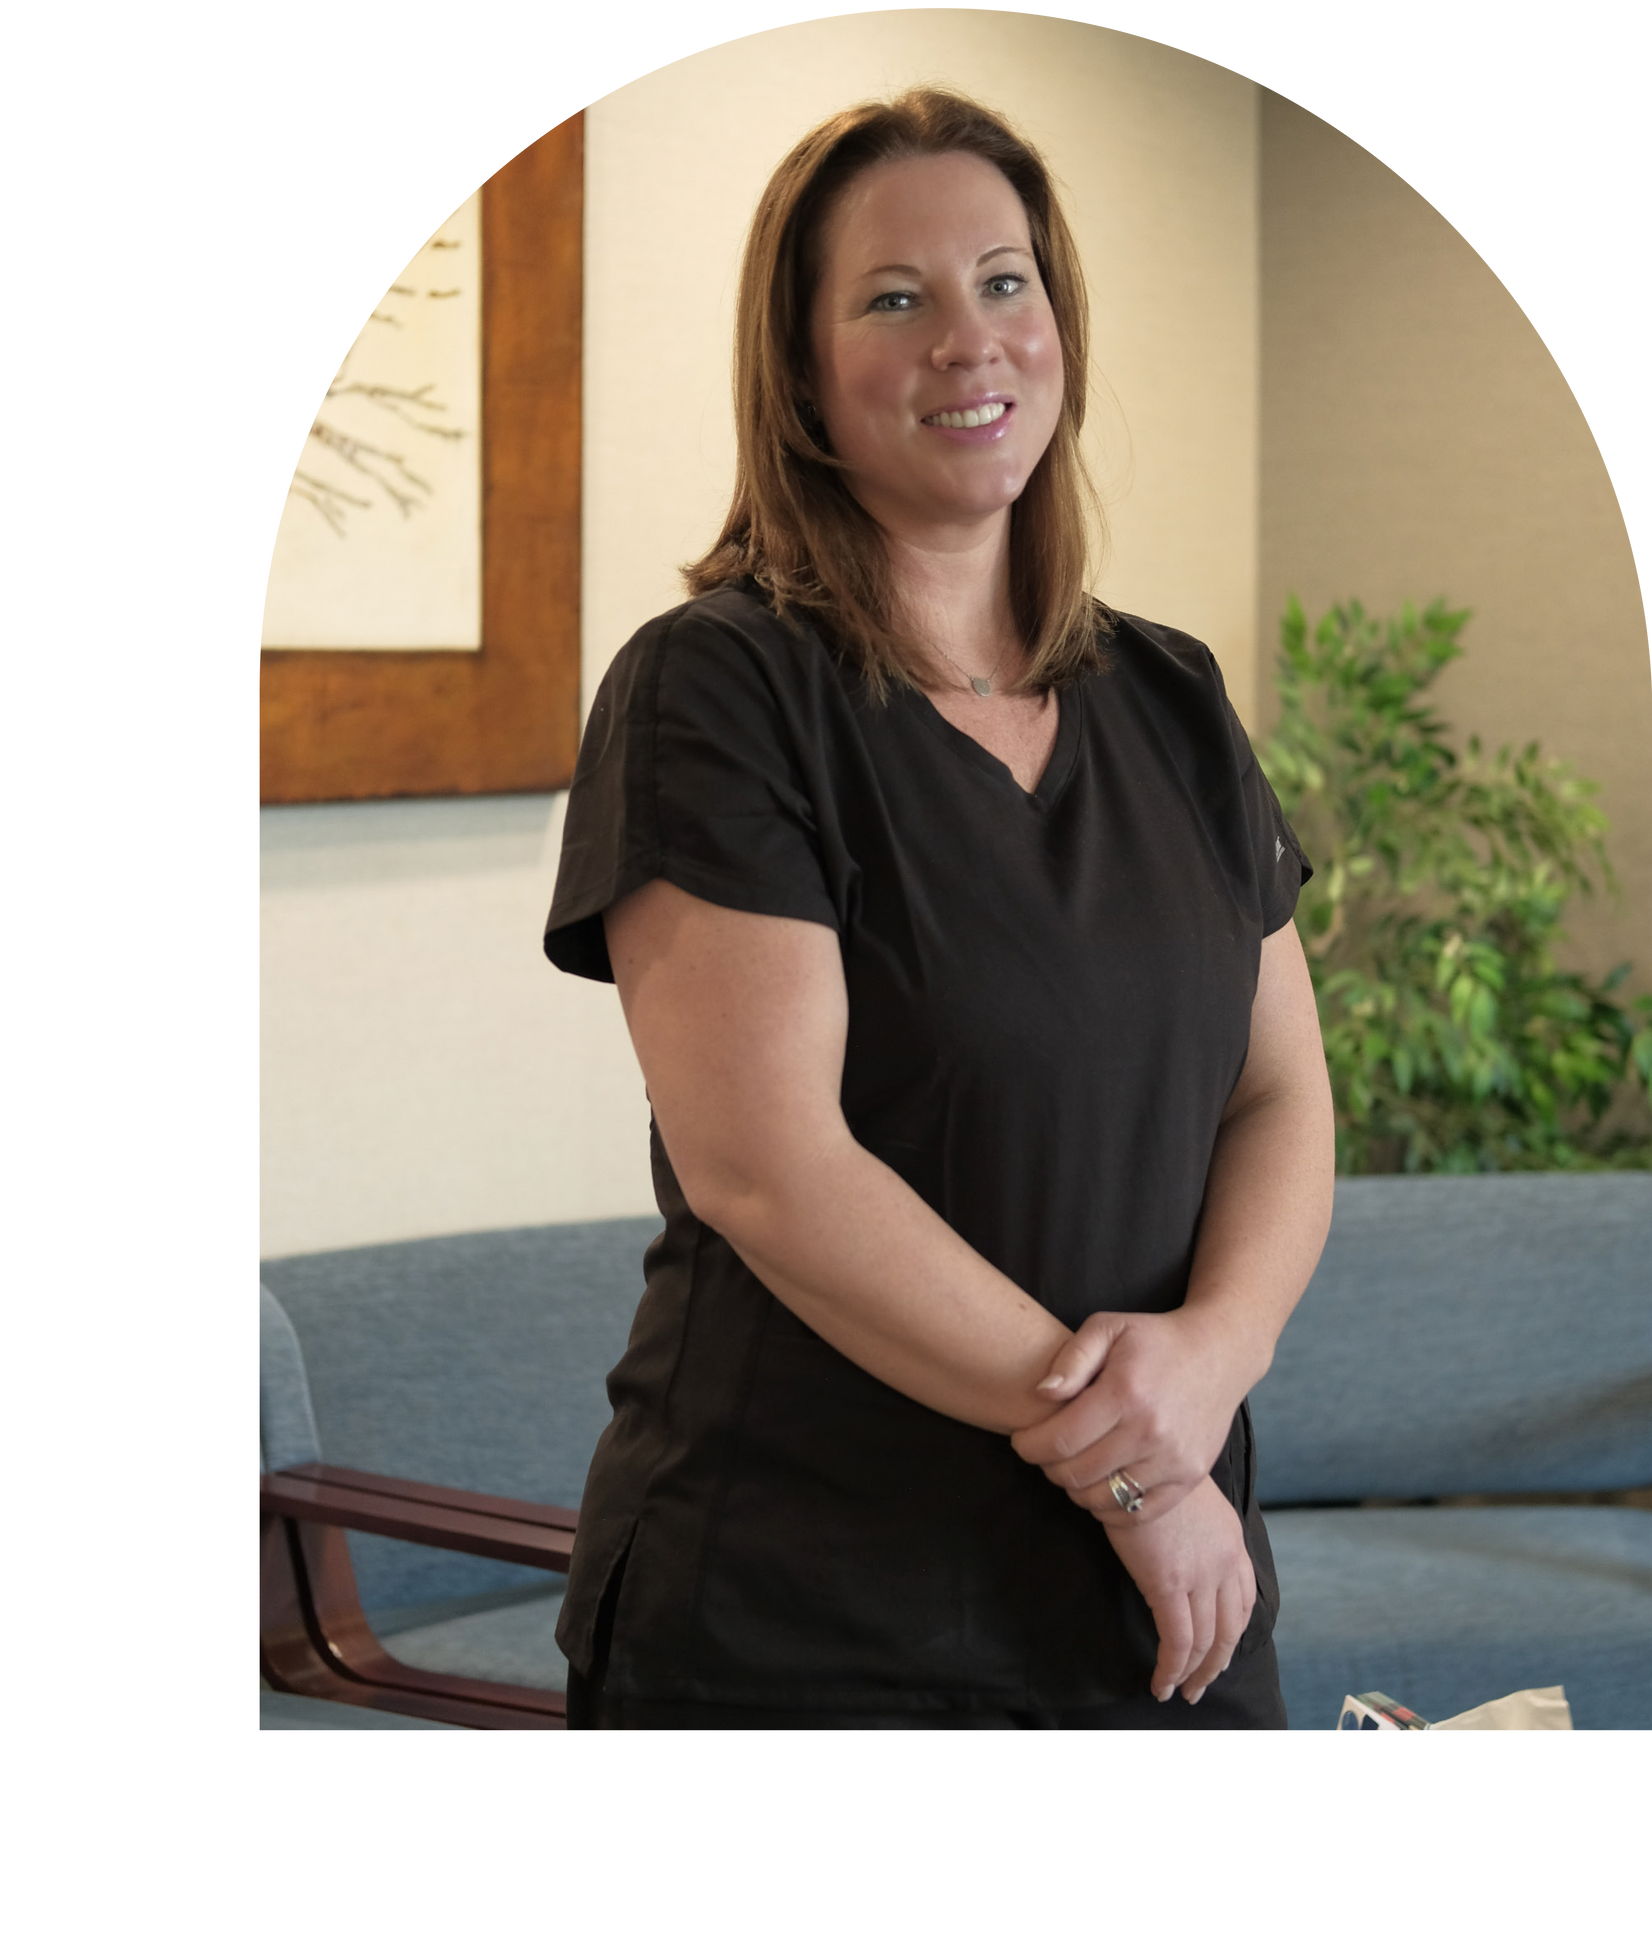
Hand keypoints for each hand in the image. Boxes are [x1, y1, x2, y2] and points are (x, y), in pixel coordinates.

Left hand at [1009, 1308, 1253, 1523]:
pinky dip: (1111, 1507)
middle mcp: (1151, 1432)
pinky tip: (1102, 1482)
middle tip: (1045, 1452)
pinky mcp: (1190, 1478)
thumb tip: (1042, 1394)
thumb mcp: (1108, 1327)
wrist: (1218, 1355)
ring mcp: (1174, 1460)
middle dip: (1048, 1467)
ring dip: (1076, 1488)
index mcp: (1125, 1393)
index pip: (1059, 1441)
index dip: (1029, 1446)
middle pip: (1076, 1475)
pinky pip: (1137, 1514)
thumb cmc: (1154, 1340)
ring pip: (1102, 1499)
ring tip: (1073, 1464)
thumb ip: (1071, 1358)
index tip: (1021, 1439)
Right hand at [1102, 1474, 1256, 1703]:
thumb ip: (1195, 1530)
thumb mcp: (1185, 1498)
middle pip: (1230, 1629)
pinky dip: (1172, 1668)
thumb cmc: (1147, 1472)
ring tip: (1177, 1691)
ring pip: (1206, 1642)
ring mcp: (1200, 1575)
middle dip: (1216, 1664)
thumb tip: (1179, 1550)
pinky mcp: (1169, 1584)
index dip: (1232, 1634)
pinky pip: (1178, 1641)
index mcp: (1232, 1541)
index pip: (1244, 1600)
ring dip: (1193, 1673)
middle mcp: (1225, 1562)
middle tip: (1200, 1686)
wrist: (1131, 1458)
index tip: (1218, 1653)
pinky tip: (1161, 1683)